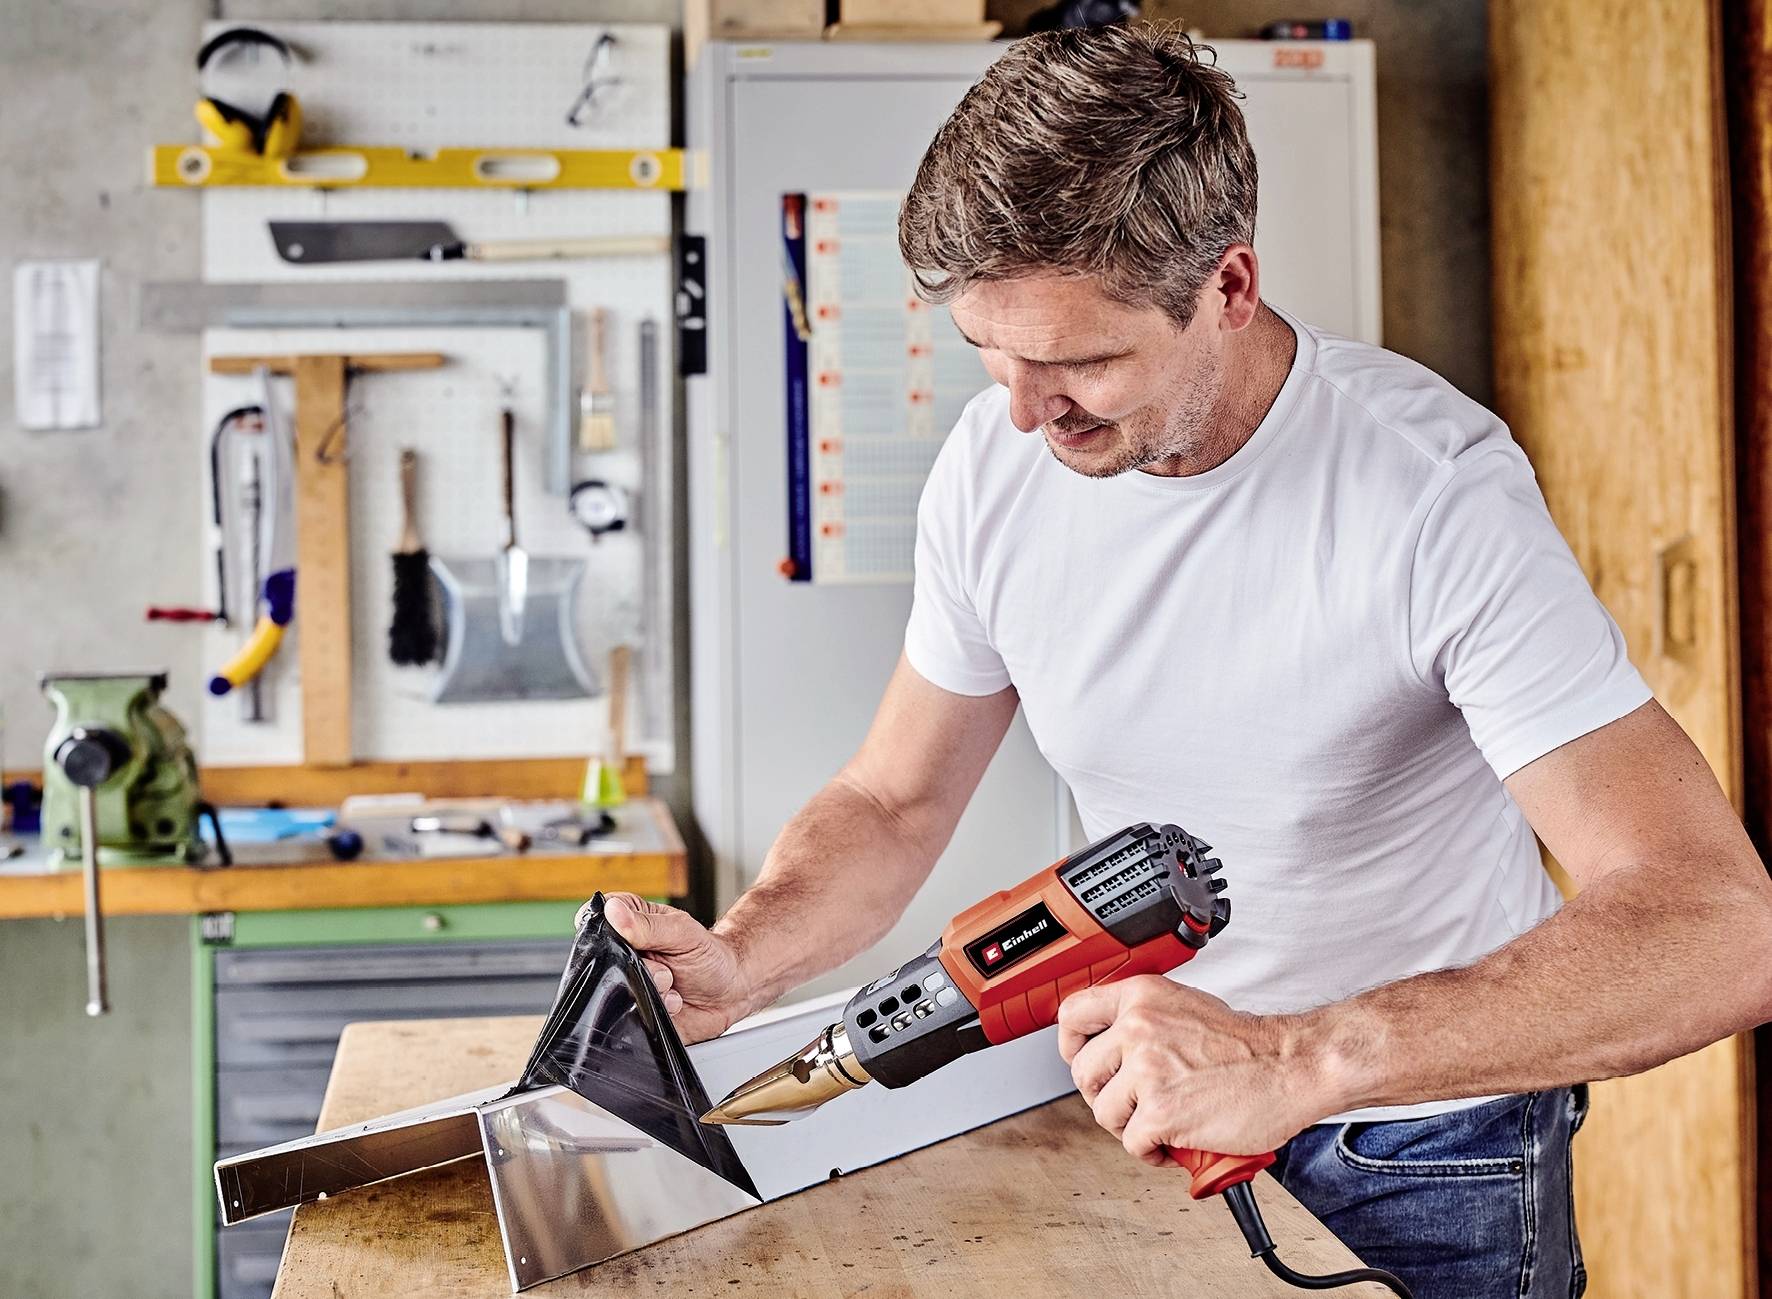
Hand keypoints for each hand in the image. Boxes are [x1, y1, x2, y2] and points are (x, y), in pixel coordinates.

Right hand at [580, 893, 752, 1043]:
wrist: (729, 994)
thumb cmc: (709, 955)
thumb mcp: (683, 932)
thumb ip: (649, 925)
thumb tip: (613, 911)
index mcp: (630, 923)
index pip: (595, 919)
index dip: (603, 931)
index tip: (630, 941)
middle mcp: (623, 954)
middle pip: (604, 961)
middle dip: (640, 968)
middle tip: (666, 968)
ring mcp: (626, 983)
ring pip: (615, 990)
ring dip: (651, 991)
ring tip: (673, 986)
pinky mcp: (632, 1012)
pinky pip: (627, 1016)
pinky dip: (655, 1012)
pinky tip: (672, 1003)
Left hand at [1056, 975, 1327, 1163]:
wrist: (1290, 1066)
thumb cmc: (1248, 1045)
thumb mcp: (1185, 1007)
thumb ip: (1145, 1020)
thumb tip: (1111, 1044)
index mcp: (1141, 997)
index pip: (1072, 1014)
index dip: (1070, 1045)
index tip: (1081, 1060)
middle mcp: (1137, 1027)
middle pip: (1083, 1072)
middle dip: (1106, 1096)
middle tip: (1132, 1105)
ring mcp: (1146, 1069)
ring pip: (1103, 1112)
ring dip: (1129, 1127)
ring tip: (1160, 1124)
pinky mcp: (1159, 1111)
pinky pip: (1131, 1143)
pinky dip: (1151, 1153)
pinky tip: (1173, 1144)